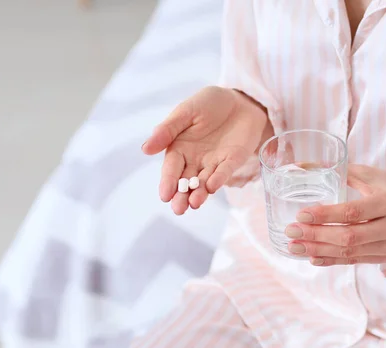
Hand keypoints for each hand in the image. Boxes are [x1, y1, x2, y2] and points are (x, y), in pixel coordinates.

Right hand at [142, 86, 271, 214]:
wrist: (240, 99)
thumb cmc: (209, 104)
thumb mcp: (186, 111)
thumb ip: (168, 129)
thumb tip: (145, 149)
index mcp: (179, 148)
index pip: (171, 169)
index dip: (167, 182)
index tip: (164, 195)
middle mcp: (195, 160)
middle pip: (186, 182)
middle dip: (182, 196)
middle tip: (178, 209)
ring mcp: (214, 162)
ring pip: (204, 182)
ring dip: (199, 194)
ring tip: (194, 204)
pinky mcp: (232, 161)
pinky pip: (224, 172)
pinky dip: (218, 180)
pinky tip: (211, 186)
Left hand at [284, 164, 385, 265]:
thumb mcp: (370, 175)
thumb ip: (338, 170)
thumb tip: (300, 165)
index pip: (353, 212)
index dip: (326, 215)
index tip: (301, 214)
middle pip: (349, 236)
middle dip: (316, 235)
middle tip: (291, 231)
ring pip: (350, 253)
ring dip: (318, 250)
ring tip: (294, 246)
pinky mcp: (384, 257)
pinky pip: (354, 261)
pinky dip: (331, 260)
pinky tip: (312, 257)